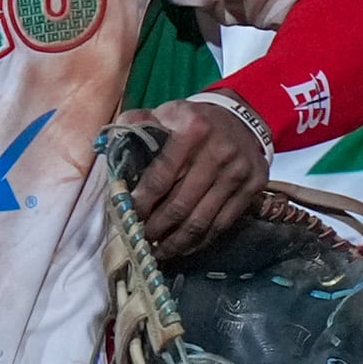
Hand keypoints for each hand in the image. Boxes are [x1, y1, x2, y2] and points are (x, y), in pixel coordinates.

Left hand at [116, 98, 267, 255]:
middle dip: (156, 227)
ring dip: (176, 241)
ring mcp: (239, 171)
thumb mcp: (165, 112)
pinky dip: (201, 240)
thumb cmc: (193, 121)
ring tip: (158, 251)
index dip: (142, 201)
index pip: (161, 175)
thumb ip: (136, 124)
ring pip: (202, 220)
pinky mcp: (254, 186)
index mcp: (193, 128)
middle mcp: (219, 151)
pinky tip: (184, 246)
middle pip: (180, 204)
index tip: (127, 216)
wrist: (242, 118)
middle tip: (140, 239)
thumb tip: (108, 144)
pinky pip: (222, 223)